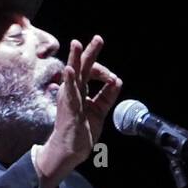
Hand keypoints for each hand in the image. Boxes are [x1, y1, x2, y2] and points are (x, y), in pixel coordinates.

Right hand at [39, 35, 121, 179]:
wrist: (71, 148)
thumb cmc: (82, 129)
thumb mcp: (99, 110)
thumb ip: (107, 95)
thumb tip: (118, 80)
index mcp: (80, 88)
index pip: (92, 71)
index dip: (104, 72)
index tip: (113, 80)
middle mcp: (74, 89)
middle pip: (83, 66)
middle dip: (90, 52)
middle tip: (99, 39)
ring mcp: (70, 97)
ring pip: (73, 74)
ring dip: (75, 58)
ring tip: (76, 44)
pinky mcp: (69, 107)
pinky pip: (69, 92)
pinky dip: (69, 80)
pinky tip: (70, 70)